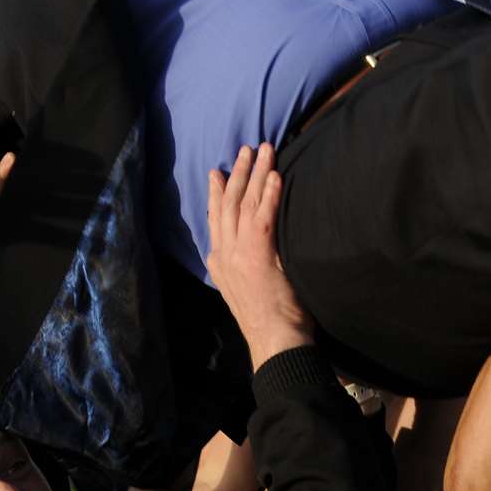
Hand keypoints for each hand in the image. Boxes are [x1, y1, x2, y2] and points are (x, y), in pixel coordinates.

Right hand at [206, 144, 313, 368]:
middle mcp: (223, 255)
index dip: (218, 194)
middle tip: (244, 150)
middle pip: (228, 205)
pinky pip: (263, 215)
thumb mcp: (245, 291)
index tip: (218, 173)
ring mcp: (238, 253)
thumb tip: (251, 253)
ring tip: (263, 151)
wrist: (273, 341)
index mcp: (219, 264)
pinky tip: (275, 176)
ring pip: (244, 204)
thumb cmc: (268, 322)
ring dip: (255, 174)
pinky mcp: (257, 253)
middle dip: (236, 174)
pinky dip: (269, 193)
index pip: (215, 220)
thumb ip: (242, 268)